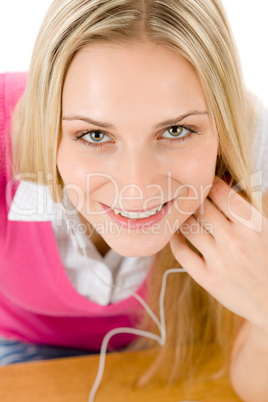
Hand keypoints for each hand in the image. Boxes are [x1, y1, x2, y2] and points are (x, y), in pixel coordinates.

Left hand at [170, 176, 267, 332]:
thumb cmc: (266, 260)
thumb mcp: (264, 231)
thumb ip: (244, 211)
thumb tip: (219, 186)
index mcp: (254, 225)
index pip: (222, 193)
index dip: (210, 183)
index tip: (205, 183)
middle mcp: (235, 240)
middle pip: (202, 207)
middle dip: (194, 199)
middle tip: (189, 197)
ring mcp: (220, 260)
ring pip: (188, 226)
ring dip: (182, 217)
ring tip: (181, 214)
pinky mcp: (207, 278)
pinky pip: (181, 252)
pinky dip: (174, 239)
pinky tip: (176, 233)